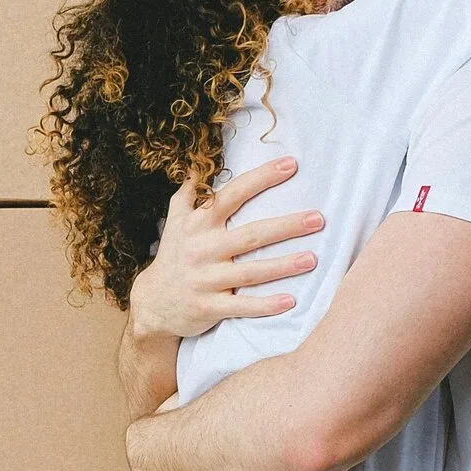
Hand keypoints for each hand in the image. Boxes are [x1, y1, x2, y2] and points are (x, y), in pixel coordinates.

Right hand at [128, 157, 323, 343]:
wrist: (152, 301)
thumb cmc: (174, 255)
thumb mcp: (175, 220)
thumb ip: (190, 192)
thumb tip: (199, 163)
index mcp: (198, 223)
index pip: (233, 195)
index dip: (261, 178)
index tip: (291, 165)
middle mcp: (202, 249)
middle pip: (250, 235)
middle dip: (286, 226)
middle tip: (318, 219)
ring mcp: (205, 280)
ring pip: (250, 272)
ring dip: (283, 266)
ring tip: (313, 259)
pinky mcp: (209, 307)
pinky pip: (241, 307)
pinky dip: (265, 306)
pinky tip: (291, 302)